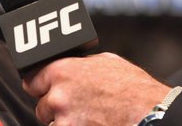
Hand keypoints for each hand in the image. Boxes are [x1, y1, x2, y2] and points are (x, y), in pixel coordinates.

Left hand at [23, 52, 170, 125]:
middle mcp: (58, 96)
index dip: (41, 85)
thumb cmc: (133, 89)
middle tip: (78, 106)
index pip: (31, 80)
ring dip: (65, 123)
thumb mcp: (105, 62)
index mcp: (62, 71)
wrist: (149, 113)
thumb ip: (81, 64)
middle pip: (41, 106)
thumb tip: (71, 65)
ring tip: (89, 117)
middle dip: (55, 107)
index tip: (45, 89)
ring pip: (52, 124)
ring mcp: (63, 121)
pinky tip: (91, 124)